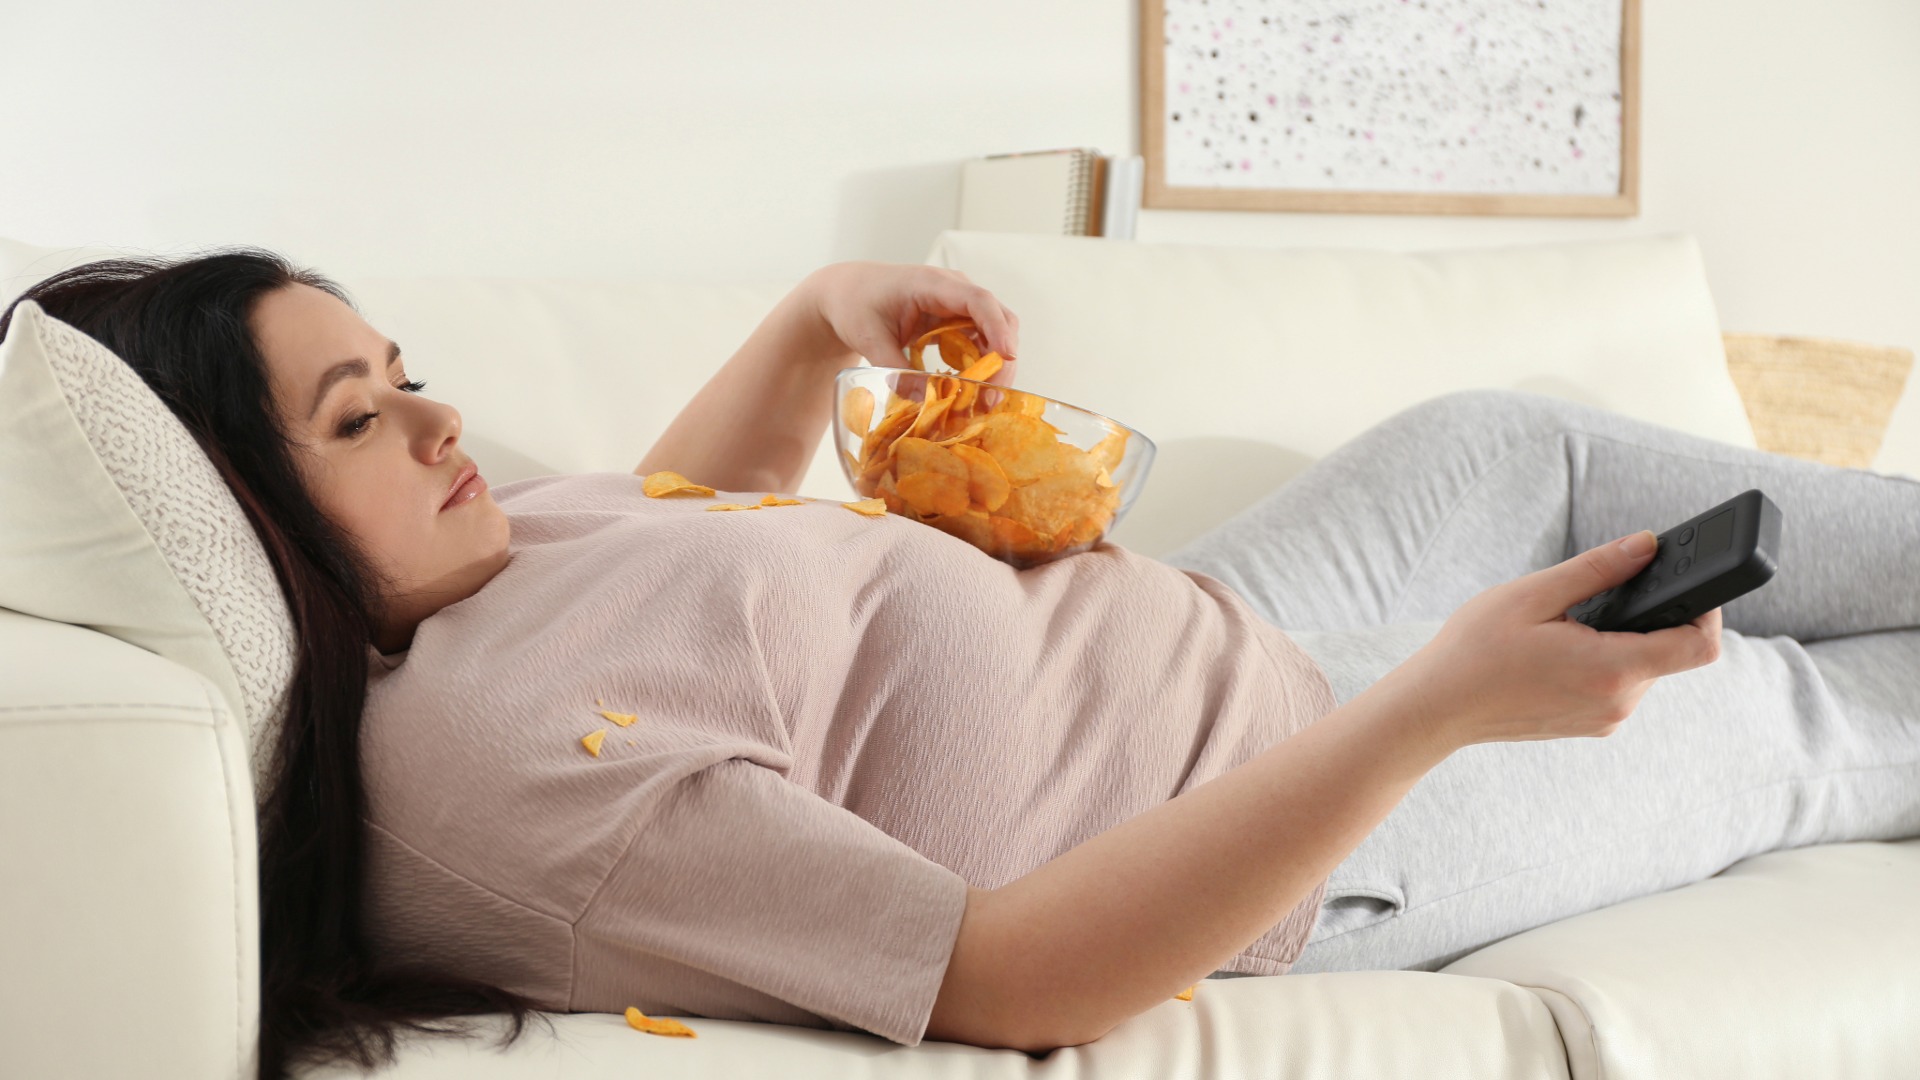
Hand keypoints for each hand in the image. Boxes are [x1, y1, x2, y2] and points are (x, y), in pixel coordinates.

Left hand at [803, 261, 1020, 386]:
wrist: (847, 293)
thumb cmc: (856, 304)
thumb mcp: (869, 338)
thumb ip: (894, 368)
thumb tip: (922, 401)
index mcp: (932, 284)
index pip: (978, 300)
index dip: (996, 328)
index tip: (1007, 356)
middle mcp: (953, 291)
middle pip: (998, 318)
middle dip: (1003, 358)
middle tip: (992, 397)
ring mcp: (958, 306)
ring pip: (994, 334)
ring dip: (994, 368)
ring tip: (982, 403)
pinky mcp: (955, 322)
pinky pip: (979, 344)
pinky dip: (980, 368)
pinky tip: (970, 392)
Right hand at [1375, 531, 1724, 748]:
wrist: (1436, 707)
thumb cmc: (1474, 650)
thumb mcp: (1534, 594)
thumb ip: (1599, 568)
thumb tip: (1648, 544)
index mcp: (1611, 669)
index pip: (1699, 645)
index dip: (1707, 611)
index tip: (1686, 583)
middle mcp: (1618, 703)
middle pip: (1669, 652)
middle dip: (1647, 619)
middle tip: (1600, 596)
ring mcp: (1604, 720)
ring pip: (1641, 668)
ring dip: (1621, 641)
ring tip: (1565, 628)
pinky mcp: (1589, 726)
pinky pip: (1617, 685)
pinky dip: (1603, 662)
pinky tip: (1558, 651)